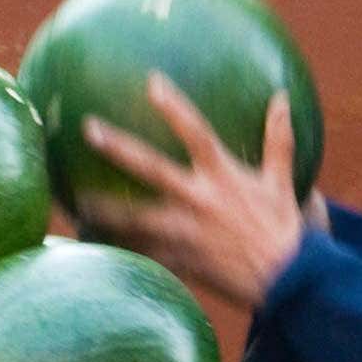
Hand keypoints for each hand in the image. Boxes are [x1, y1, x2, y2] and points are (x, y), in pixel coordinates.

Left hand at [76, 76, 311, 312]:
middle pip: (151, 168)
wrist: (288, 280)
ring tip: (74, 202)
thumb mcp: (282, 180)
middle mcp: (199, 200)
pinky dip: (120, 250)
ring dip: (103, 210)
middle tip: (88, 129)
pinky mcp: (180, 260)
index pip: (196, 132)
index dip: (175, 106)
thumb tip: (281, 97)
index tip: (151, 81)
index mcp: (223, 176)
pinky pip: (143, 254)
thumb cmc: (282, 228)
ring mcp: (185, 232)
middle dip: (119, 148)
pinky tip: (94, 245)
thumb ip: (279, 138)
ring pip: (135, 218)